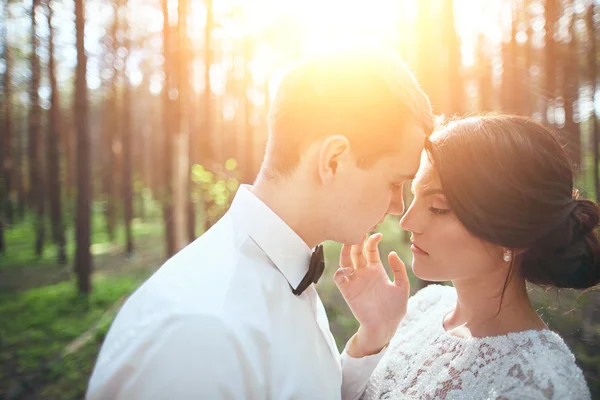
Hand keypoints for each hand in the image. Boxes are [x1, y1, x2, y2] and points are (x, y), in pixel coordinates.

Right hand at [333, 233, 409, 356]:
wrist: (384, 327)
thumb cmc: (395, 309)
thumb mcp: (402, 287)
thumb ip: (399, 270)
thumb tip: (391, 253)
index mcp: (376, 271)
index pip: (370, 250)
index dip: (372, 240)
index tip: (378, 234)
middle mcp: (364, 273)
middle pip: (356, 251)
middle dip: (357, 240)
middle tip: (361, 229)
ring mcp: (355, 281)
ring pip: (346, 260)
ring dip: (347, 250)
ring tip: (351, 241)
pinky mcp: (348, 291)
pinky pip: (339, 277)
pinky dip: (341, 271)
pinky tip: (349, 268)